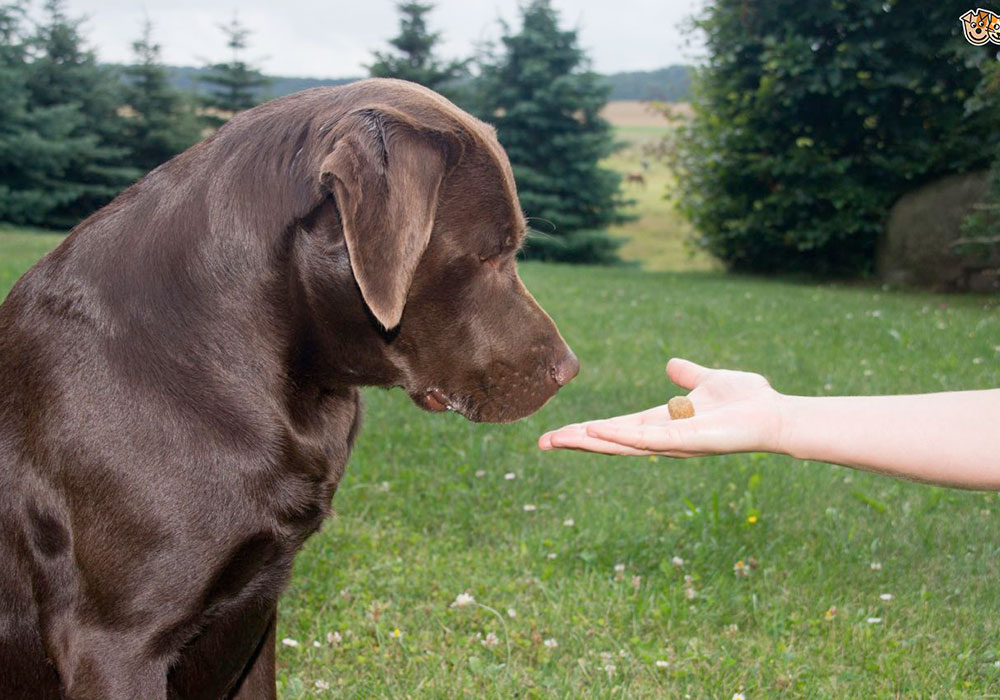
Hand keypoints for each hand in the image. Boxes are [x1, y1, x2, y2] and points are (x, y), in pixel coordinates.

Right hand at [538, 358, 784, 457]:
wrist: (777, 414)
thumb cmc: (748, 402)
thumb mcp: (709, 380)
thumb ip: (688, 374)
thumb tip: (671, 365)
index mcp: (664, 422)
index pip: (618, 428)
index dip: (589, 430)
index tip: (559, 433)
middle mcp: (663, 438)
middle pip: (612, 442)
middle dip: (578, 442)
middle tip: (543, 443)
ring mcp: (673, 444)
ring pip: (622, 444)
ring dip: (590, 441)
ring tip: (559, 439)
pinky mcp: (686, 443)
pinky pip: (647, 439)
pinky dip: (620, 436)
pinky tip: (597, 431)